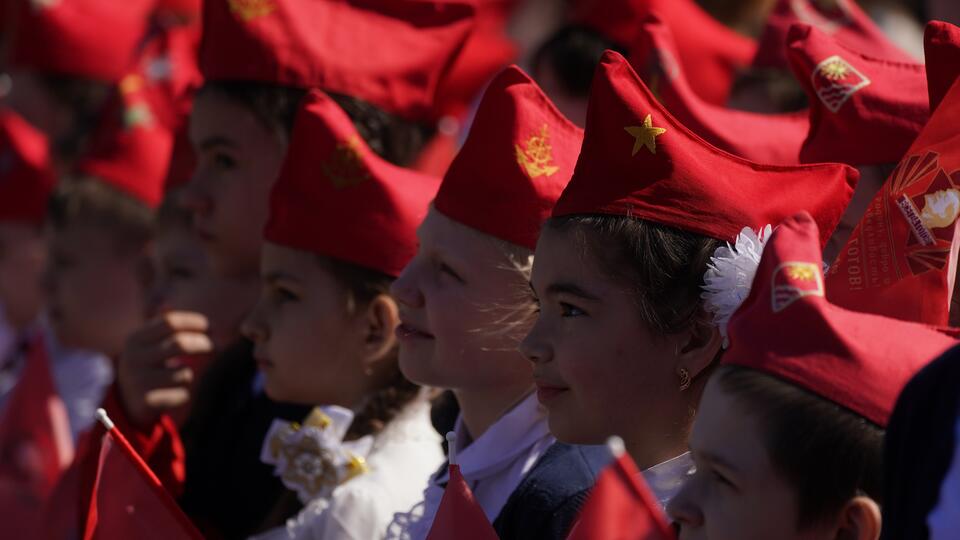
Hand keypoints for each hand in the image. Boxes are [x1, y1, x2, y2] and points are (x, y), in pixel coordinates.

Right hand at [118, 311, 213, 428]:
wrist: (126, 402)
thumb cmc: (148, 365)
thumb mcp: (149, 343)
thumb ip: (163, 325)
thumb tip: (168, 301)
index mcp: (136, 339)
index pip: (170, 322)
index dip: (195, 322)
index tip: (213, 327)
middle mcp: (134, 358)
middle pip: (180, 344)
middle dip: (205, 344)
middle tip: (218, 347)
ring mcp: (138, 381)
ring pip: (184, 373)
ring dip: (191, 374)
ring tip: (182, 376)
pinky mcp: (146, 402)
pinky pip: (183, 395)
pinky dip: (185, 394)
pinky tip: (174, 394)